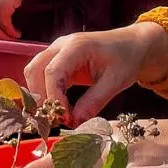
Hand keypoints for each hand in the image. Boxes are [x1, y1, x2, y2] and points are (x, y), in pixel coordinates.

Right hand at [23, 22, 167, 124]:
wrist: (132, 45)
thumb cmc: (127, 58)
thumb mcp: (116, 82)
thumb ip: (94, 101)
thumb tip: (75, 122)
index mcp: (76, 46)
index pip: (52, 72)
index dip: (54, 97)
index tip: (64, 118)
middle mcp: (61, 45)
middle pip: (35, 69)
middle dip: (40, 96)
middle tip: (54, 119)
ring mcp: (57, 51)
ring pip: (34, 71)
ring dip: (39, 94)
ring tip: (56, 115)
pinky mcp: (59, 59)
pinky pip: (42, 74)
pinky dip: (45, 91)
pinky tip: (59, 107)